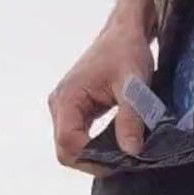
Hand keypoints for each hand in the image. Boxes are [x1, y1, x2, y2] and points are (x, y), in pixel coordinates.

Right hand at [48, 20, 153, 174]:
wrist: (124, 33)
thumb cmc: (126, 51)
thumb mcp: (133, 86)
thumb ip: (130, 118)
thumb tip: (131, 151)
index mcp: (68, 98)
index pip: (68, 144)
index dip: (92, 160)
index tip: (121, 162)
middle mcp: (60, 105)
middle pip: (66, 150)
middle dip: (93, 161)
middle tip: (125, 162)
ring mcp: (65, 108)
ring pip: (72, 146)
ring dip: (95, 155)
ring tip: (123, 154)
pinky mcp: (75, 109)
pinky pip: (79, 137)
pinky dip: (96, 146)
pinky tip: (118, 144)